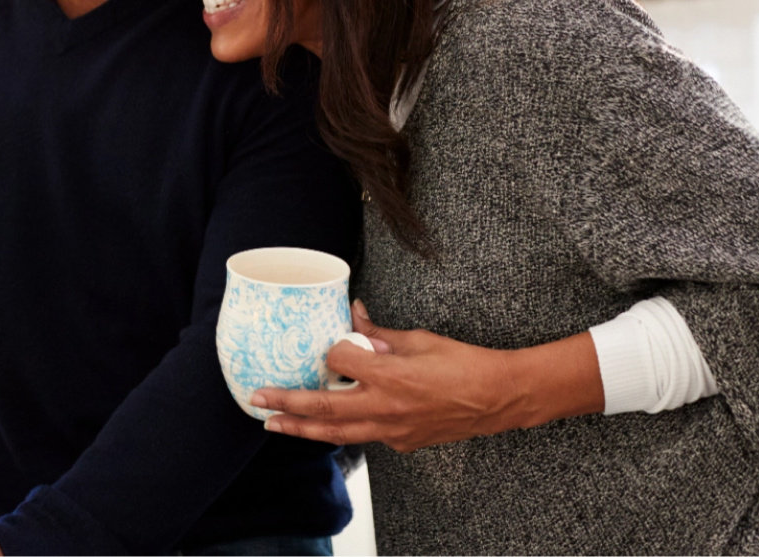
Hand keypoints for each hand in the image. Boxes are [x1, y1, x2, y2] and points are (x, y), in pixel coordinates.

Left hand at [250, 302, 603, 451]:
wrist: (500, 398)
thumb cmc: (465, 363)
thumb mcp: (420, 339)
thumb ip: (381, 334)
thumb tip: (355, 315)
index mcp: (391, 375)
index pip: (339, 362)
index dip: (327, 351)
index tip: (323, 343)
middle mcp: (386, 407)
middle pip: (323, 409)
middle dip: (286, 405)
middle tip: (257, 399)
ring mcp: (393, 430)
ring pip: (337, 433)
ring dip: (301, 429)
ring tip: (273, 424)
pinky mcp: (402, 442)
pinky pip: (364, 436)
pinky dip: (341, 430)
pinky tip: (324, 426)